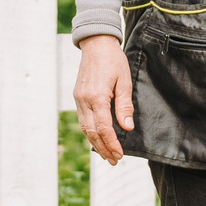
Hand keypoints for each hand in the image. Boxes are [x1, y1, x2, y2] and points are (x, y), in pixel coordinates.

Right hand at [74, 34, 134, 163]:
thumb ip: (124, 106)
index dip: (111, 143)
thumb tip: (127, 127)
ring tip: (107, 155)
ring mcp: (78, 99)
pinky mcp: (78, 97)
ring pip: (85, 128)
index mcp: (96, 96)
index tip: (120, 154)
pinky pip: (83, 119)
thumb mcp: (124, 81)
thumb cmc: (113, 61)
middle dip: (103, 148)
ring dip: (95, 143)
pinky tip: (98, 139)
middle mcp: (84, 100)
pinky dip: (90, 132)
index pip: (103, 127)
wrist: (96, 45)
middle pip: (91, 132)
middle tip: (114, 161)